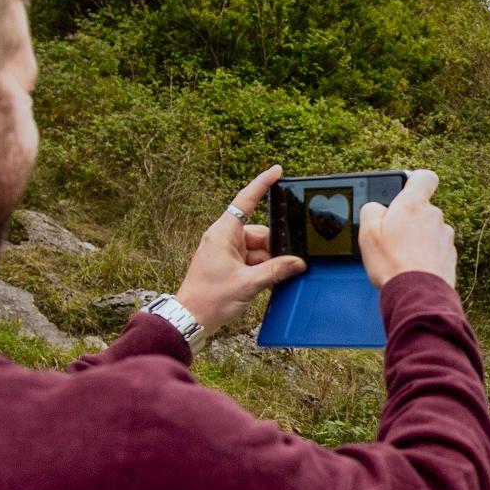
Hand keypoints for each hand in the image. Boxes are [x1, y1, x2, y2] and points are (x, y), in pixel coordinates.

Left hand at [173, 165, 306, 331]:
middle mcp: (224, 238)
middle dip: (274, 248)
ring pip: (258, 249)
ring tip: (267, 282)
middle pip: (259, 233)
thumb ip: (276, 271)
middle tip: (285, 266)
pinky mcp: (228, 264)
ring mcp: (226, 252)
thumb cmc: (210, 299)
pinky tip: (265, 283)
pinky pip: (252, 260)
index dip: (262, 184)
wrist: (191, 319)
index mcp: (223, 233)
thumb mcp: (248, 284)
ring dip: (267, 263)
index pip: (245, 201)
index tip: (276, 171)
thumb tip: (297, 263)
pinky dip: (261, 270)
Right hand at [358, 169, 455, 288]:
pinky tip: (414, 268)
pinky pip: (437, 249)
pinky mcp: (451, 256)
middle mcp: (434, 216)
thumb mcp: (367, 232)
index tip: (407, 189)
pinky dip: (427, 255)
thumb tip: (378, 208)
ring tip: (402, 257)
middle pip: (423, 209)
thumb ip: (371, 210)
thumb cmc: (392, 263)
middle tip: (393, 238)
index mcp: (413, 205)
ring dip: (419, 239)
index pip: (425, 177)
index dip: (416, 181)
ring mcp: (445, 237)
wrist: (417, 294)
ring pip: (430, 230)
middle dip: (410, 220)